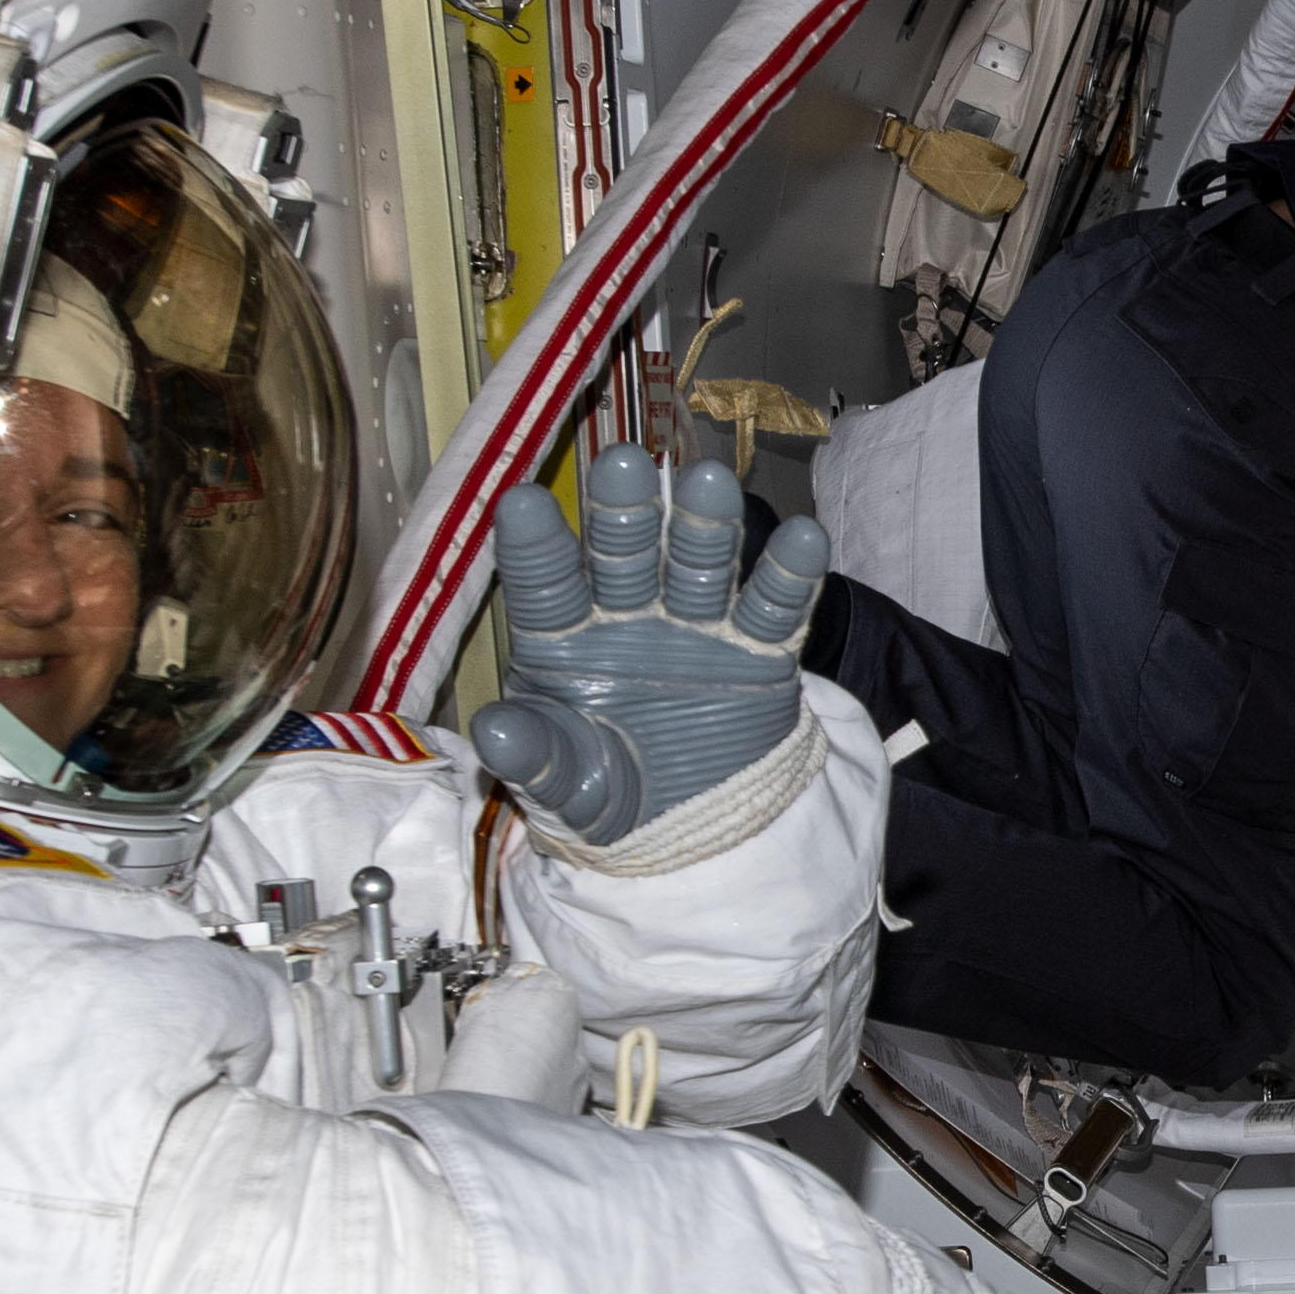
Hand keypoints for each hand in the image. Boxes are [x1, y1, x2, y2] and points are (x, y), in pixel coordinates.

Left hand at [467, 460, 827, 842]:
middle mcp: (630, 616)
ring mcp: (697, 628)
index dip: (535, 544)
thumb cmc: (604, 792)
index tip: (523, 503)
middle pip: (626, 553)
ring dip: (705, 526)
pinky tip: (803, 538)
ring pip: (701, 565)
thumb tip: (491, 731)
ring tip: (709, 484)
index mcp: (564, 637)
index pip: (545, 584)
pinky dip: (789, 576)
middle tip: (624, 464)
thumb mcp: (561, 786)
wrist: (688, 830)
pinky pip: (775, 610)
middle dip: (625, 511)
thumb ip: (532, 757)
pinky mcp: (759, 654)